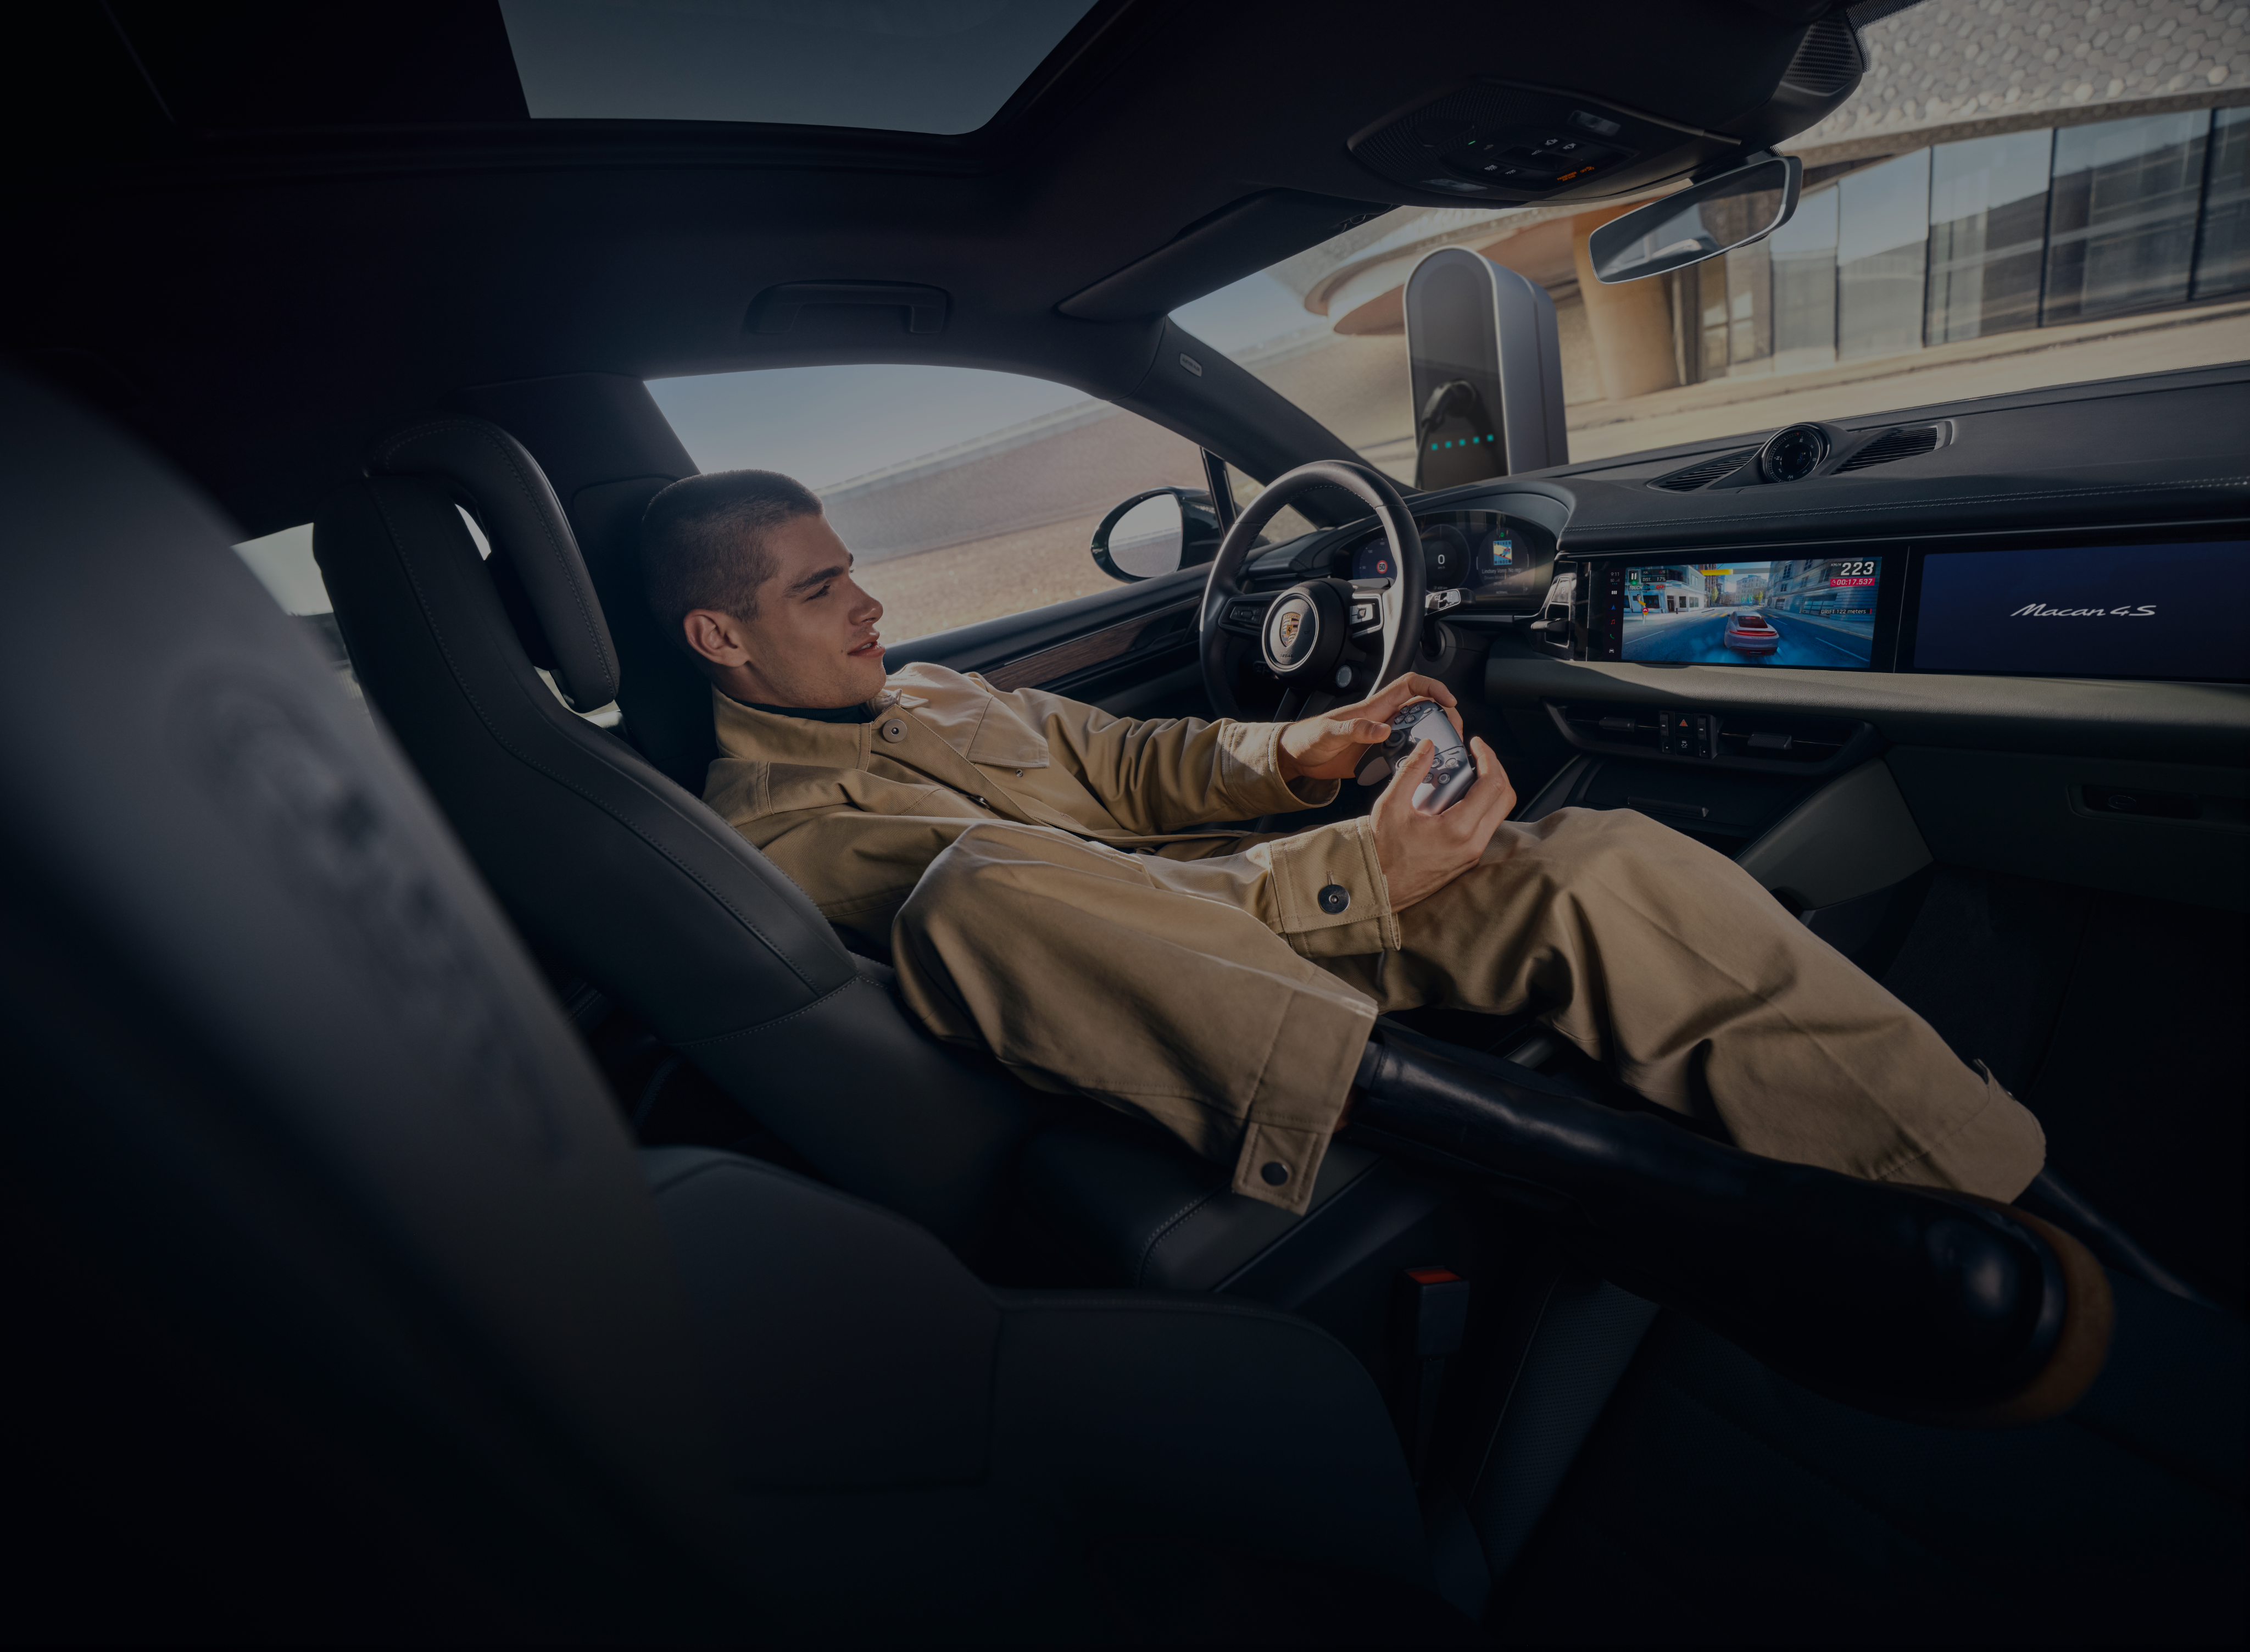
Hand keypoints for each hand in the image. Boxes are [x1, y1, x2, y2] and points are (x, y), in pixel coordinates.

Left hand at [1275, 673, 1462, 782]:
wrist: (1297, 759)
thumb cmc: (1307, 739)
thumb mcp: (1328, 733)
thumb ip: (1354, 729)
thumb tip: (1382, 729)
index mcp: (1373, 708)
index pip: (1409, 686)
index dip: (1432, 688)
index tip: (1448, 700)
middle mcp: (1382, 720)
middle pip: (1423, 708)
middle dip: (1443, 715)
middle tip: (1454, 732)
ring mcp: (1382, 737)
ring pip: (1418, 731)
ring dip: (1434, 738)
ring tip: (1446, 753)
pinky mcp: (1378, 755)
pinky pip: (1405, 753)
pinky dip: (1417, 759)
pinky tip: (1422, 770)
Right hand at [1369, 733, 1516, 909]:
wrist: (1374, 887)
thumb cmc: (1380, 853)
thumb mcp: (1390, 805)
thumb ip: (1411, 771)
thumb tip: (1428, 747)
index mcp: (1457, 830)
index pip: (1492, 785)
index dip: (1488, 757)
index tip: (1475, 745)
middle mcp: (1471, 845)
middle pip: (1505, 799)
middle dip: (1495, 770)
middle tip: (1478, 757)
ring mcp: (1471, 855)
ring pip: (1498, 814)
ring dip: (1489, 789)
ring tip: (1466, 775)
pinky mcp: (1466, 861)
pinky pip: (1486, 828)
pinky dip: (1480, 807)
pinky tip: (1457, 798)